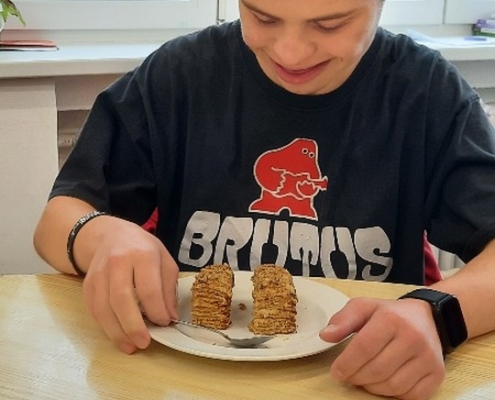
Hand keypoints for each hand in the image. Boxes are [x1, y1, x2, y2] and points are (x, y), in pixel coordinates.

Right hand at [81, 217, 178, 353]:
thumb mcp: (165, 260)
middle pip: (121, 299)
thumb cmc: (143, 248)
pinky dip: (105, 326)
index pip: (148, 288)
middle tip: (144, 343)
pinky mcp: (88, 284)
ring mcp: (99, 273)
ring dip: (116, 332)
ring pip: (103, 307)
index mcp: (142, 254)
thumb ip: (168, 287)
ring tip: (130, 347)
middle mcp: (117, 262)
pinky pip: (94, 309)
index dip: (156, 310)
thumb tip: (170, 317)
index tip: (164, 323)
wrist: (110, 235)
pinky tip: (117, 335)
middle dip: (133, 325)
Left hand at [319, 297, 445, 399]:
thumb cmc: (390, 314)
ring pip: (393, 386)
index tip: (336, 372)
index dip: (346, 364)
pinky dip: (393, 395)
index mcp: (391, 318)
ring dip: (372, 388)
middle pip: (377, 370)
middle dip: (356, 377)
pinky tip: (384, 383)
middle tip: (348, 375)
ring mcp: (428, 357)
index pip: (364, 347)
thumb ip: (343, 319)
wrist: (429, 317)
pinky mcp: (437, 373)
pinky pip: (411, 396)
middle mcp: (413, 337)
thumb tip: (325, 335)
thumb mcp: (364, 307)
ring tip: (364, 378)